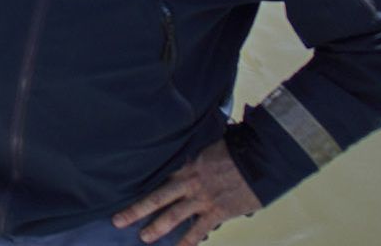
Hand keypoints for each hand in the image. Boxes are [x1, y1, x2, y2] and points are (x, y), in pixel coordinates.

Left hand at [113, 140, 261, 244]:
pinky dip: (188, 241)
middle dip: (135, 210)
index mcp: (185, 164)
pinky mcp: (218, 211)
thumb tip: (188, 152)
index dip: (139, 183)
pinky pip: (198, 230)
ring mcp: (202, 199)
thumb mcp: (210, 144)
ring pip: (173, 217)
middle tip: (117, 220)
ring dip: (156, 228)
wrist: (263, 158)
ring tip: (143, 237)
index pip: (157, 175)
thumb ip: (196, 152)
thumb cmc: (239, 148)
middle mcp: (189, 183)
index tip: (120, 189)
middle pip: (156, 198)